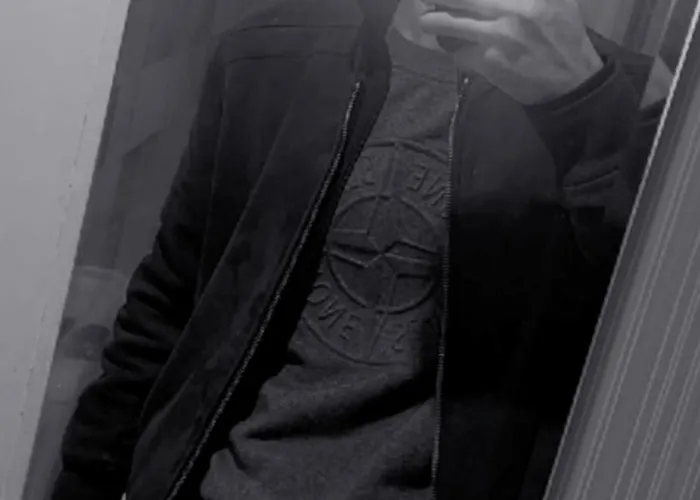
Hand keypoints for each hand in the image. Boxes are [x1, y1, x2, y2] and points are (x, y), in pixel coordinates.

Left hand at [418, 0, 603, 103]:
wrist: (571, 80)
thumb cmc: (563, 35)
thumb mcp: (555, 0)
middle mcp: (515, 9)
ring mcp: (499, 36)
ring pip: (451, 24)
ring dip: (433, 21)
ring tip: (426, 20)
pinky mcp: (490, 62)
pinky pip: (460, 52)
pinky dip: (455, 50)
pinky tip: (456, 48)